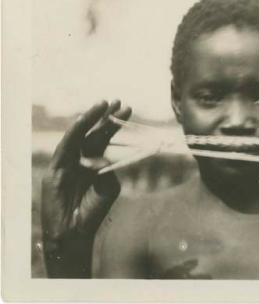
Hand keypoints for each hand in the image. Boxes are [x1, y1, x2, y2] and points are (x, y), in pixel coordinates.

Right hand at [41, 100, 130, 276]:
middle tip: (119, 101)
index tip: (128, 108)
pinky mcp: (56, 169)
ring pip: (79, 135)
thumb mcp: (108, 188)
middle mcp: (80, 159)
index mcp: (93, 162)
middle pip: (93, 133)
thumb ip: (108, 170)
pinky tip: (82, 119)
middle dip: (107, 117)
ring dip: (91, 118)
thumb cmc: (93, 211)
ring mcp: (67, 163)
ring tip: (103, 103)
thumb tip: (106, 158)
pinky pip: (65, 147)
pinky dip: (74, 133)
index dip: (115, 123)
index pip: (104, 138)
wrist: (75, 232)